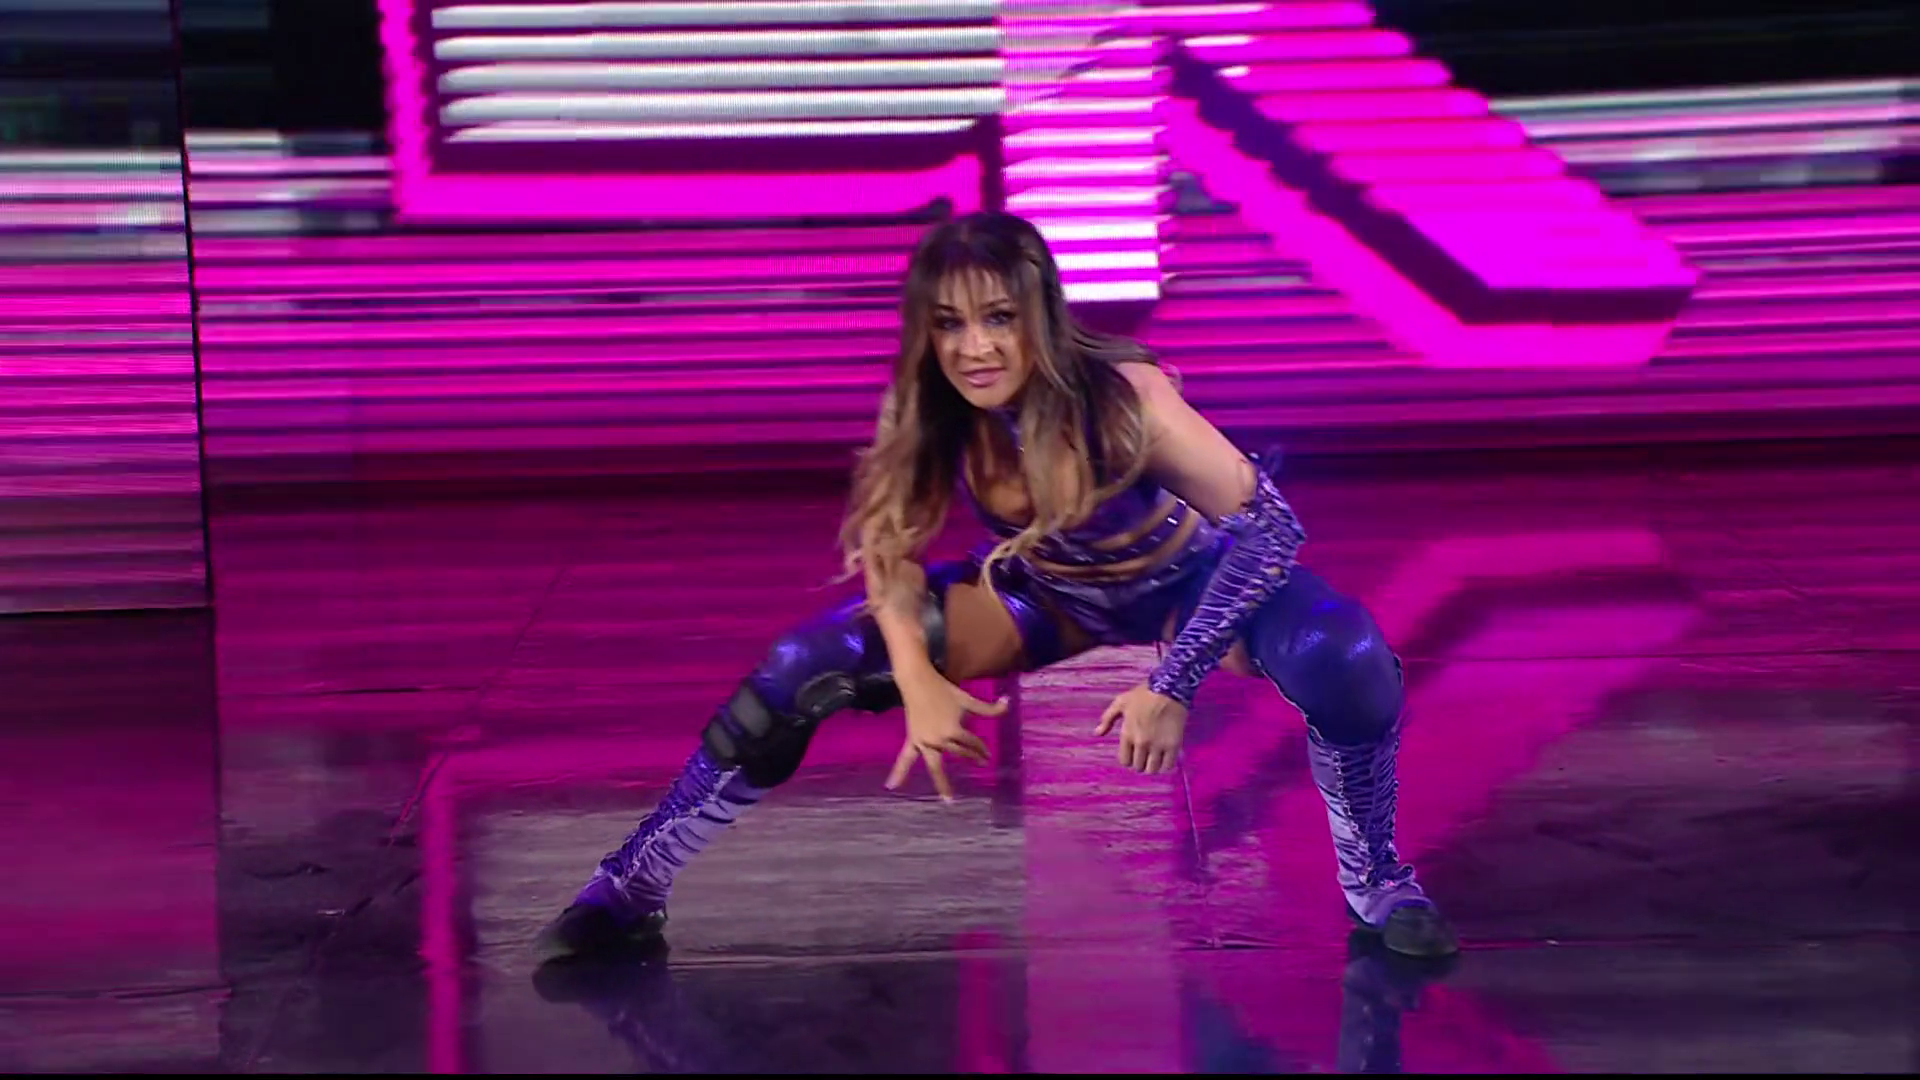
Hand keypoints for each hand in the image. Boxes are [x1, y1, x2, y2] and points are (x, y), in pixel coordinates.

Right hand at [884, 672, 1003, 800]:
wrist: (917, 681)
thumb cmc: (943, 690)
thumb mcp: (967, 699)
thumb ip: (987, 708)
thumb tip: (1007, 704)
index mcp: (953, 731)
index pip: (971, 743)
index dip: (981, 748)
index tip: (987, 753)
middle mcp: (939, 740)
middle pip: (958, 754)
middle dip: (971, 759)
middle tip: (982, 764)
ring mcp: (925, 742)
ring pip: (935, 766)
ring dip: (942, 782)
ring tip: (948, 800)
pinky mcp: (913, 740)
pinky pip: (905, 759)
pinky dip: (899, 772)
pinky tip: (892, 786)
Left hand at [1095, 684, 1188, 773]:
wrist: (1169, 689)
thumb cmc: (1144, 694)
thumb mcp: (1121, 702)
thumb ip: (1107, 719)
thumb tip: (1097, 733)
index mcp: (1127, 734)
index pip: (1125, 761)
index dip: (1129, 759)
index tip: (1133, 755)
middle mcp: (1141, 743)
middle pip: (1138, 766)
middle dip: (1140, 763)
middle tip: (1145, 757)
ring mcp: (1157, 745)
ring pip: (1152, 769)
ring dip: (1152, 767)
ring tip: (1155, 759)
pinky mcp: (1173, 745)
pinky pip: (1168, 766)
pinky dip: (1166, 766)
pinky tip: (1166, 760)